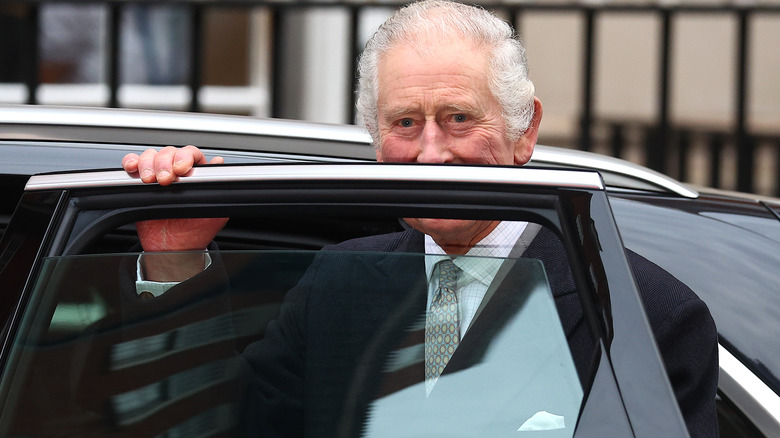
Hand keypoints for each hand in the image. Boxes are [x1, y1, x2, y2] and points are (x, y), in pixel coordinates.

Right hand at [122, 146, 228, 280]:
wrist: (174, 249)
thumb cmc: (195, 231)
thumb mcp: (215, 213)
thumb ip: (219, 189)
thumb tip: (219, 163)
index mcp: (197, 175)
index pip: (191, 154)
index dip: (185, 157)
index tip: (181, 168)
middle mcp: (177, 172)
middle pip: (169, 152)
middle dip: (164, 163)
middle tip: (164, 180)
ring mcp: (159, 175)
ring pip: (151, 156)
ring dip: (148, 164)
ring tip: (150, 180)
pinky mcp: (140, 184)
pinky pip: (133, 165)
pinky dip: (131, 162)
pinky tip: (133, 169)